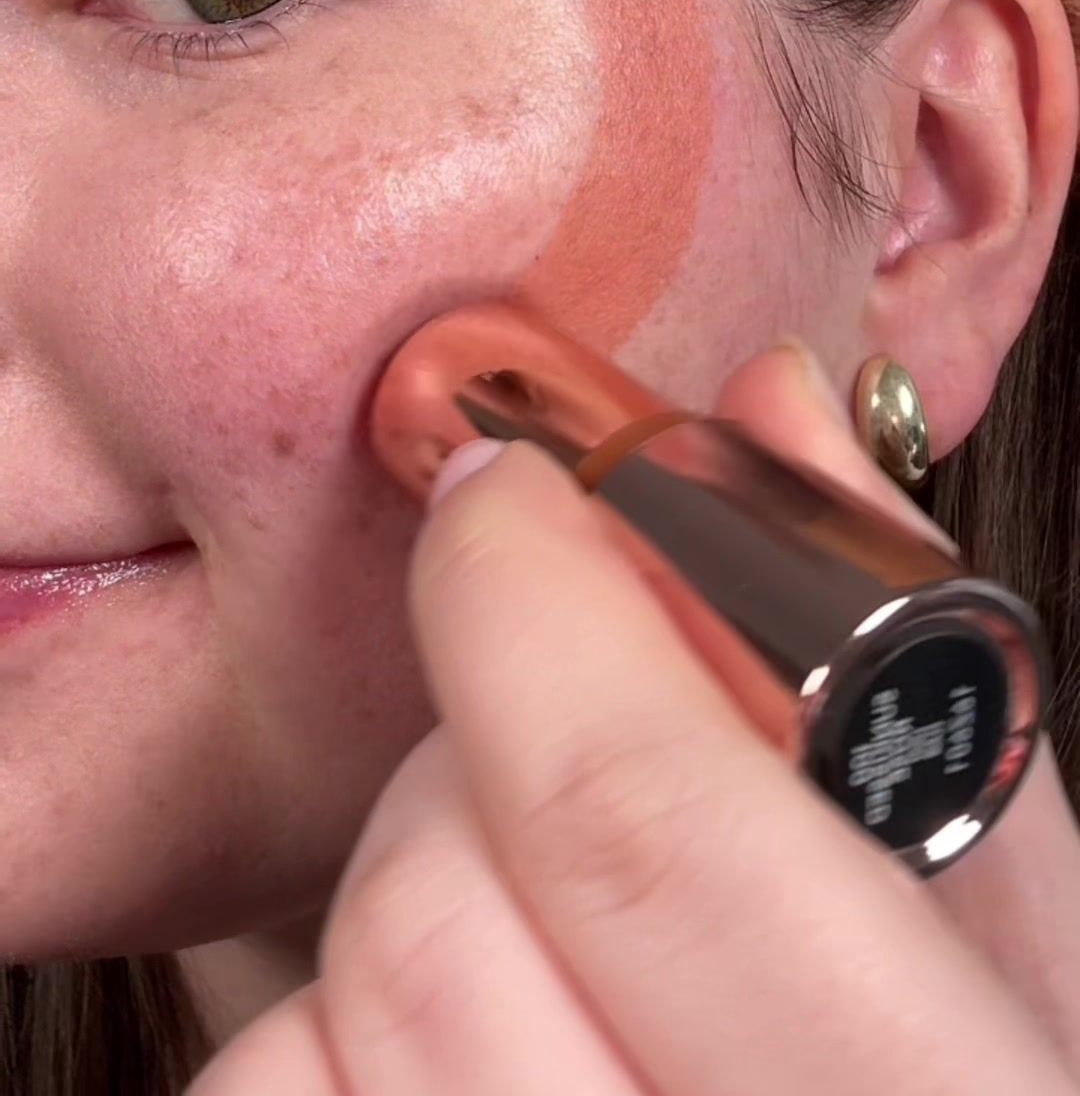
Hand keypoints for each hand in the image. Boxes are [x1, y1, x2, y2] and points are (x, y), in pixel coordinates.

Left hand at [190, 343, 1079, 1093]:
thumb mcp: (1034, 954)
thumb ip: (914, 680)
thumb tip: (767, 407)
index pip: (638, 826)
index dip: (536, 606)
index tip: (507, 498)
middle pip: (428, 918)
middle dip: (475, 759)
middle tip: (563, 745)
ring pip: (307, 1035)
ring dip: (399, 921)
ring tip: (548, 941)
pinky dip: (327, 1051)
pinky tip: (473, 1061)